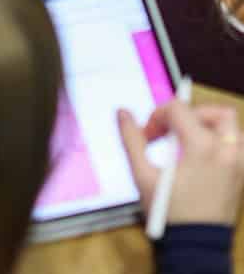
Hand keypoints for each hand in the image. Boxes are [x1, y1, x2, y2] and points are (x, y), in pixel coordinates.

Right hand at [118, 101, 243, 226]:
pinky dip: (220, 141)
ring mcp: (238, 164)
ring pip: (230, 127)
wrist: (196, 244)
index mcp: (203, 147)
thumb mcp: (143, 175)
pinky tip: (201, 155)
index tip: (147, 136)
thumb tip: (122, 113)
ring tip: (187, 139)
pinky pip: (237, 146)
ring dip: (208, 125)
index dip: (157, 116)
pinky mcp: (241, 175)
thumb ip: (132, 140)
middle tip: (169, 132)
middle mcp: (227, 151)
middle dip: (187, 114)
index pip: (179, 109)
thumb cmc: (170, 212)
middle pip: (213, 112)